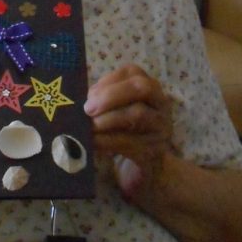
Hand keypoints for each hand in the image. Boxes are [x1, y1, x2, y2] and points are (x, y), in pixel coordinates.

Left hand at [83, 65, 172, 191]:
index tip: (89, 93)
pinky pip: (130, 142)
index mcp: (150, 88)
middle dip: (111, 95)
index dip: (108, 80)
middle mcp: (161, 104)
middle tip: (88, 109)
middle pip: (141, 87)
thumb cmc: (126, 132)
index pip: (132, 72)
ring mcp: (161, 128)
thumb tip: (81, 98)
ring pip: (137, 114)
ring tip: (90, 127)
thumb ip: (103, 101)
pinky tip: (93, 143)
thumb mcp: (117, 111)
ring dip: (108, 119)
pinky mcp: (154, 152)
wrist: (149, 169)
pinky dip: (108, 141)